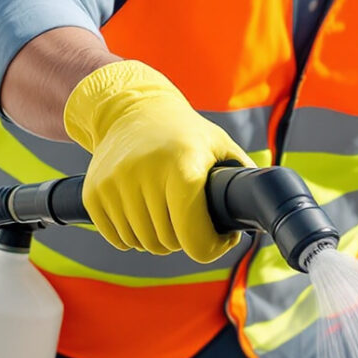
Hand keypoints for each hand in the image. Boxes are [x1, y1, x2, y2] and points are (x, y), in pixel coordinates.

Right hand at [61, 60, 249, 260]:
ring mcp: (115, 185)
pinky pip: (116, 238)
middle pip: (168, 244)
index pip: (195, 238)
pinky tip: (143, 213)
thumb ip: (243, 175)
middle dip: (185, 239)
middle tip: (191, 220)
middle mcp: (145, 175)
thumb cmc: (183, 131)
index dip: (212, 247)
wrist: (131, 109)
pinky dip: (131, 235)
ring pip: (142, 243)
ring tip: (167, 213)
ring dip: (158, 238)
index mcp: (182, 166)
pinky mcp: (93, 193)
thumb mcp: (219, 145)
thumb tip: (264, 207)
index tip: (220, 237)